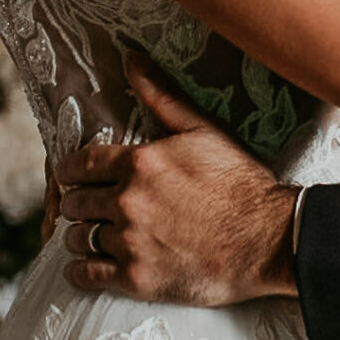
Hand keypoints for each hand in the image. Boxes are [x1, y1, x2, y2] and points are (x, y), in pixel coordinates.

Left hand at [55, 59, 298, 305]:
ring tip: (88, 236)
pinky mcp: (138, 280)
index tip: (69, 176)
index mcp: (139, 163)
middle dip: (78, 202)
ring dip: (79, 235)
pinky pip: (87, 275)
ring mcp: (131, 242)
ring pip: (79, 237)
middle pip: (77, 202)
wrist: (269, 239)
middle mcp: (128, 201)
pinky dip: (79, 271)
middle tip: (85, 206)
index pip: (81, 164)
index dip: (71, 170)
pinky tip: (82, 267)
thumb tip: (131, 60)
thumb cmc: (241, 184)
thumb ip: (161, 97)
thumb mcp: (203, 131)